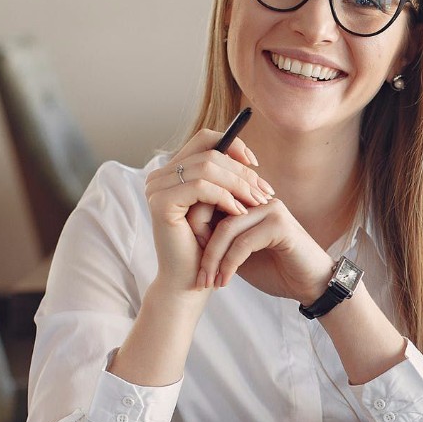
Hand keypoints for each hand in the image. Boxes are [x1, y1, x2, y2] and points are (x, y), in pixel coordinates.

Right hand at [142, 128, 273, 294]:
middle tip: (265, 191)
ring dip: (239, 184)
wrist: (189, 282)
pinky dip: (225, 197)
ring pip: (208, 167)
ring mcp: (157, 188)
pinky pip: (201, 187)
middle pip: (210, 152)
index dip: (234, 145)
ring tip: (258, 203)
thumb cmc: (207, 248)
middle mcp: (160, 176)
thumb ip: (226, 181)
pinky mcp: (162, 203)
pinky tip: (240, 213)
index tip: (256, 165)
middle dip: (243, 171)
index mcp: (172, 172)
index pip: (205, 139)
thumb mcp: (220, 208)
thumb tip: (251, 159)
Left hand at [197, 198, 335, 303]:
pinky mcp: (280, 224)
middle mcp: (259, 199)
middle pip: (214, 212)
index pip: (210, 203)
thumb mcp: (239, 255)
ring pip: (227, 229)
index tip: (190, 263)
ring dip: (213, 259)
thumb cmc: (277, 271)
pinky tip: (225, 281)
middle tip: (198, 277)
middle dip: (201, 247)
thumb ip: (218, 241)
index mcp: (249, 201)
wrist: (312, 286)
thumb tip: (185, 235)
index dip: (194, 231)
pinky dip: (230, 264)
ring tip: (208, 282)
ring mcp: (271, 209)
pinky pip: (243, 242)